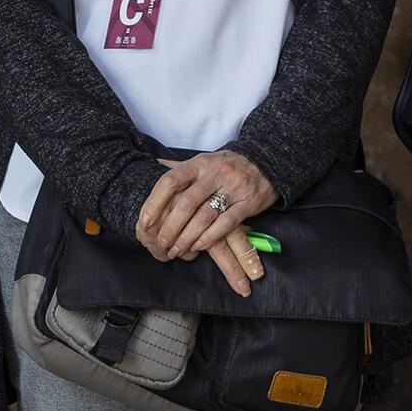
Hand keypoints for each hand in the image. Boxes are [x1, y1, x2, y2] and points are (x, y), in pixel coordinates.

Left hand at [135, 151, 276, 263]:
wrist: (267, 162)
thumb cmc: (227, 165)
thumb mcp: (203, 160)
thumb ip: (179, 166)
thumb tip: (153, 163)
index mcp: (199, 164)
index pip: (171, 181)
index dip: (154, 202)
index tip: (144, 222)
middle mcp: (214, 174)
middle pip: (186, 202)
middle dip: (170, 226)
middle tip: (159, 243)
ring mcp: (232, 189)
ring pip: (205, 216)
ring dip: (187, 237)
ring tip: (176, 250)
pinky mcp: (247, 204)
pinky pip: (225, 224)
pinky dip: (209, 237)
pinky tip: (198, 247)